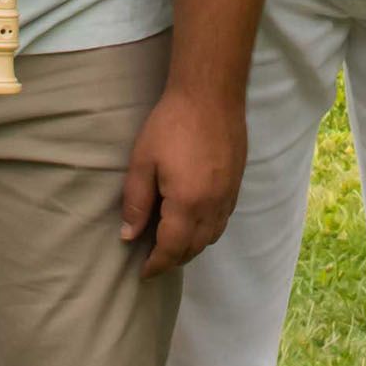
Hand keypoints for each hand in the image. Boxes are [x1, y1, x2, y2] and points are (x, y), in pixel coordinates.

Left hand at [120, 86, 247, 280]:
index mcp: (187, 204)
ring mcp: (228, 194)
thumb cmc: (171, 123)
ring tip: (174, 244)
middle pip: (194, 247)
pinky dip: (208, 229)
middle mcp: (212, 206)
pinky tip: (196, 220)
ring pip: (212, 236)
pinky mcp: (237, 182)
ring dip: (193, 246)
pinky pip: (223, 219)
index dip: (156, 265)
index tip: (143, 272)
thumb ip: (136, 201)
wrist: (211, 93)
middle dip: (174, 259)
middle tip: (155, 260)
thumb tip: (128, 236)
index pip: (171, 249)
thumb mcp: (143, 160)